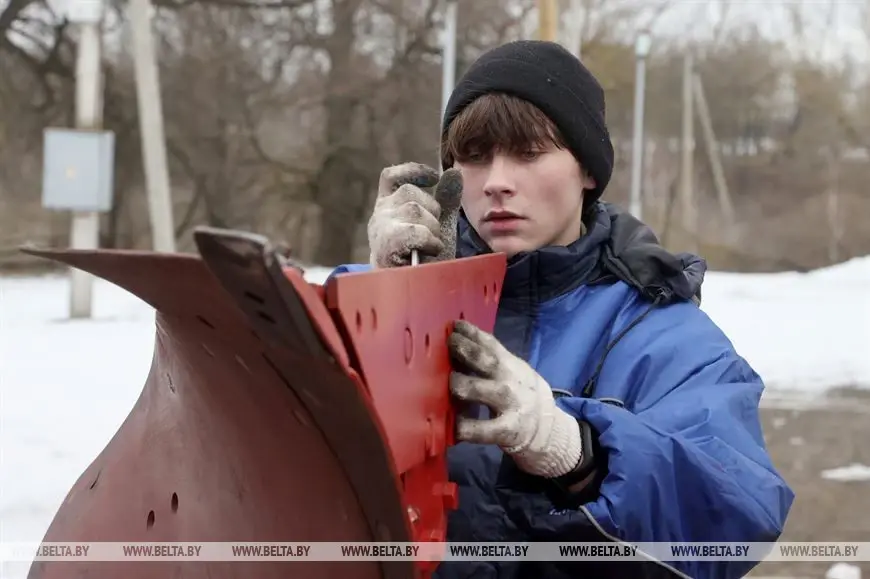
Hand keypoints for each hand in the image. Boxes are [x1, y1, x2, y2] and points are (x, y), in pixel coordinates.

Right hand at [367, 162, 462, 268]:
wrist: (409, 293)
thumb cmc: (420, 259)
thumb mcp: (436, 224)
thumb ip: (445, 199)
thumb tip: (454, 172)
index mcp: (388, 206)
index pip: (392, 177)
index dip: (412, 172)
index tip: (434, 177)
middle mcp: (379, 214)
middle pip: (410, 193)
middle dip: (431, 211)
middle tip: (434, 235)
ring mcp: (379, 229)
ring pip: (413, 210)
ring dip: (432, 228)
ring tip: (431, 246)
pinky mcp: (383, 247)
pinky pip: (413, 232)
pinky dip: (428, 240)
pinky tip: (430, 250)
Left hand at [448, 320, 583, 478]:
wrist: (547, 426)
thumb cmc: (520, 394)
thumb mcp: (512, 372)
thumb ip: (492, 360)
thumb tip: (460, 343)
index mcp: (511, 365)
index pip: (492, 345)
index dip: (474, 334)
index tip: (456, 325)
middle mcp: (510, 382)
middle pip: (489, 362)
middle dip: (468, 351)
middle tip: (450, 344)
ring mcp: (510, 406)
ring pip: (487, 392)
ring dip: (466, 384)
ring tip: (452, 383)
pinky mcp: (507, 430)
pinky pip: (485, 429)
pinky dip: (469, 427)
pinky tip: (456, 426)